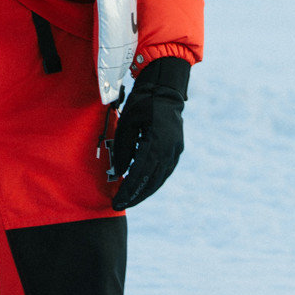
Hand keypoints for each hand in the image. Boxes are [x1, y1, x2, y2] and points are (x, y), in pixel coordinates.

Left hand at [111, 57, 189, 210]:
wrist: (165, 90)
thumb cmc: (142, 103)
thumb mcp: (127, 122)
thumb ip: (122, 149)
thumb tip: (118, 173)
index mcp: (156, 142)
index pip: (139, 174)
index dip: (128, 190)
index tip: (117, 202)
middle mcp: (169, 150)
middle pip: (151, 181)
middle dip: (135, 196)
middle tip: (120, 205)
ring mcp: (175, 151)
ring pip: (159, 179)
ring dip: (144, 191)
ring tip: (129, 199)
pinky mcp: (177, 150)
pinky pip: (164, 172)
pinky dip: (152, 181)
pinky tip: (141, 186)